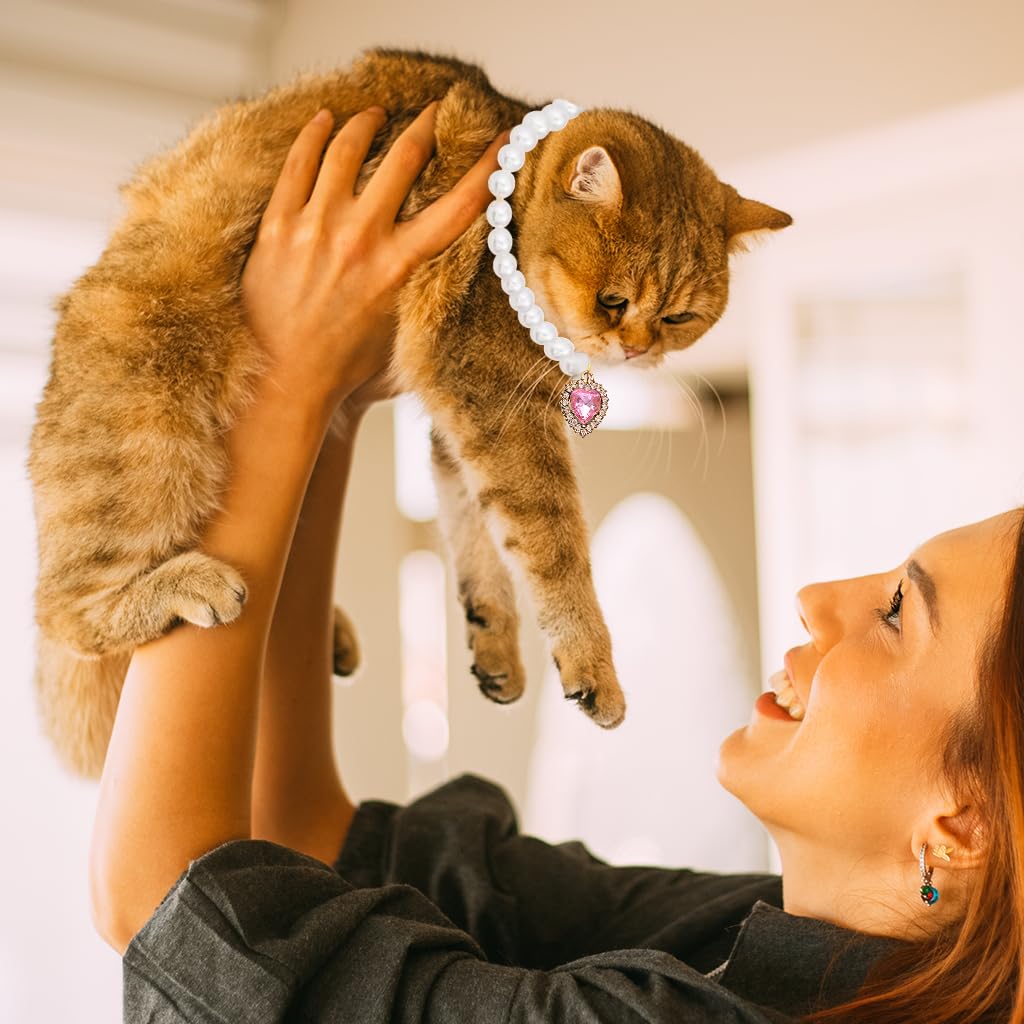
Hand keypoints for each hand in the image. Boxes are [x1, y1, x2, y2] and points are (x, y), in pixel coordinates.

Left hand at [241, 102, 510, 413]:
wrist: (287, 380)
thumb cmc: (348, 367)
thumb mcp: (405, 331)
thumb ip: (432, 294)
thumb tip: (465, 271)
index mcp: (400, 266)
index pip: (459, 204)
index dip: (489, 165)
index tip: (505, 138)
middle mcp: (361, 238)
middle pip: (405, 156)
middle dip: (428, 124)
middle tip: (436, 110)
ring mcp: (316, 226)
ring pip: (348, 148)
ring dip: (369, 122)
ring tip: (377, 114)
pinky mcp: (278, 226)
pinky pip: (298, 163)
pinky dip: (315, 134)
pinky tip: (326, 120)